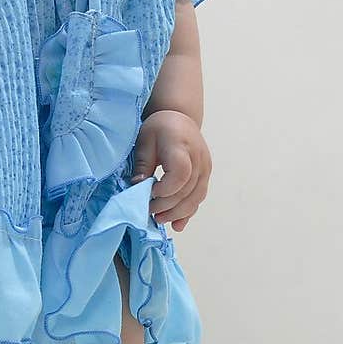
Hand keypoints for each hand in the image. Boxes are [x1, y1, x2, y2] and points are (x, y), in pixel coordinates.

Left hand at [129, 110, 211, 231]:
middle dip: (168, 206)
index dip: (166, 189)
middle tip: (149, 211)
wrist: (180, 119)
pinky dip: (188, 212)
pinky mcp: (205, 176)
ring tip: (159, 219)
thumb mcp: (145, 141)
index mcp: (181, 147)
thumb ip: (143, 164)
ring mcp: (205, 168)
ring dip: (178, 213)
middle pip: (188, 190)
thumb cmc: (160, 128)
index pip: (181, 175)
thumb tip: (137, 187)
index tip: (149, 192)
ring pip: (196, 197)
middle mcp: (199, 159)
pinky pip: (199, 197)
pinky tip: (177, 224)